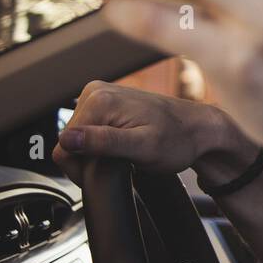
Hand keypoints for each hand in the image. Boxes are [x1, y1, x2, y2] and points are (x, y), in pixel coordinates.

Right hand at [53, 80, 256, 185]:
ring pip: (77, 138)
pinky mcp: (105, 102)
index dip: (83, 168)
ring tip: (126, 152)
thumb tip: (67, 138)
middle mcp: (95, 92)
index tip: (109, 171)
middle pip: (69, 142)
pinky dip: (102, 144)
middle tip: (123, 161)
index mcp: (98, 100)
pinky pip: (89, 131)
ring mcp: (100, 95)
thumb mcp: (143, 148)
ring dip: (97, 152)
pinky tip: (122, 145)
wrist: (199, 130)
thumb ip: (104, 142)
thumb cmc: (179, 140)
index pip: (63, 147)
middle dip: (91, 159)